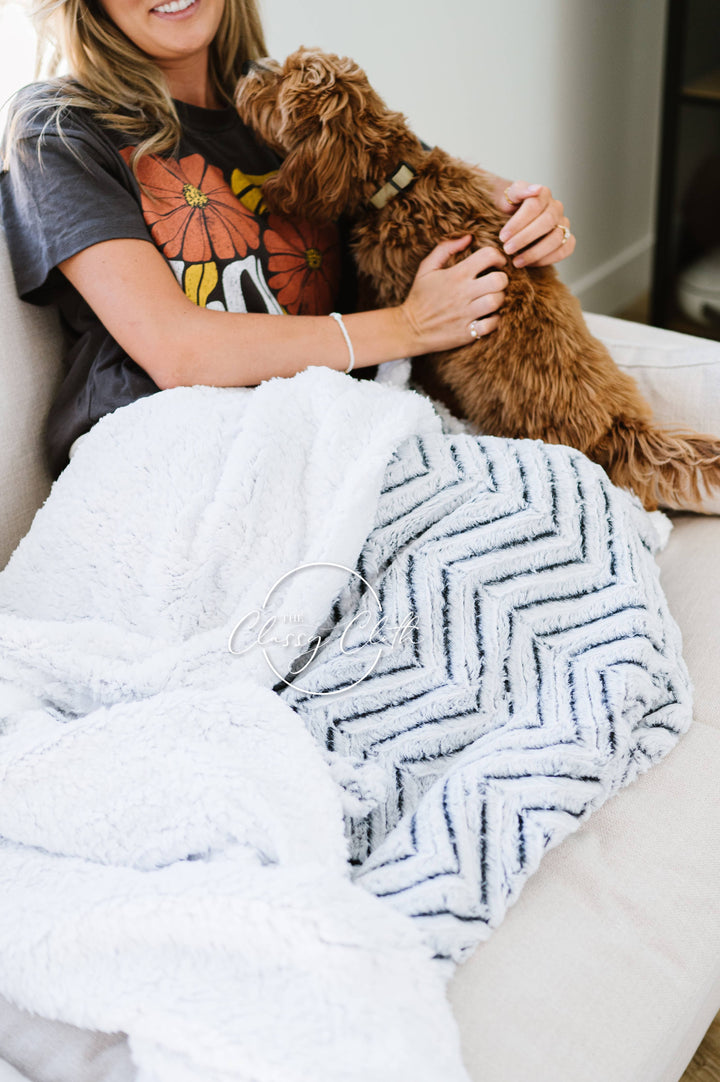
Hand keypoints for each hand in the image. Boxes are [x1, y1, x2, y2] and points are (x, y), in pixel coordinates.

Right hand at [400, 235, 507, 353]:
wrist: (408, 329)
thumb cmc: (420, 296)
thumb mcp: (427, 268)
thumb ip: (446, 248)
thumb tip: (469, 237)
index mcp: (455, 275)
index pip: (488, 256)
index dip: (498, 256)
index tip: (497, 263)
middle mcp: (462, 293)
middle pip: (499, 280)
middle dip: (502, 279)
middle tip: (496, 283)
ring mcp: (465, 314)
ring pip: (497, 301)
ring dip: (499, 299)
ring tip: (491, 299)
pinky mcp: (467, 333)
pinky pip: (492, 324)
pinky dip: (494, 320)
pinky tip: (487, 317)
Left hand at [496, 181, 574, 267]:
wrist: (511, 217)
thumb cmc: (509, 207)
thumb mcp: (507, 197)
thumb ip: (519, 190)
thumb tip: (537, 189)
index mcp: (543, 194)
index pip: (534, 206)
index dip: (518, 223)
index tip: (502, 236)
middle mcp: (556, 208)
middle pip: (546, 222)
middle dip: (525, 238)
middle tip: (507, 249)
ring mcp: (563, 224)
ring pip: (556, 238)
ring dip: (535, 253)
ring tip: (516, 261)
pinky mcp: (567, 239)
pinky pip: (565, 250)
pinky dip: (548, 259)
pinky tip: (530, 264)